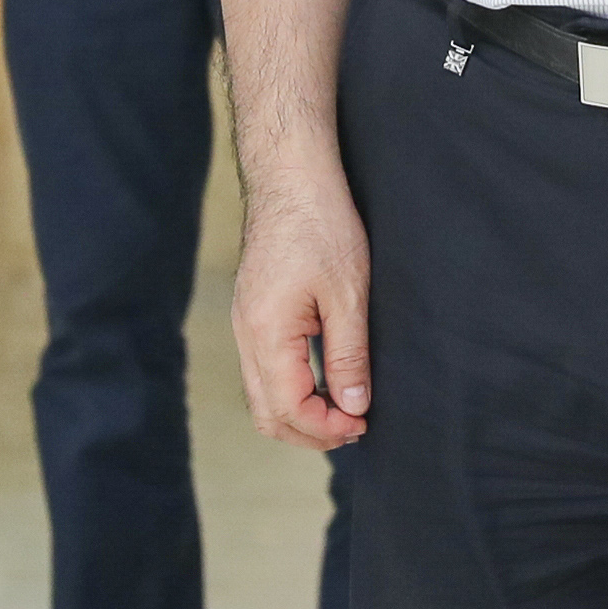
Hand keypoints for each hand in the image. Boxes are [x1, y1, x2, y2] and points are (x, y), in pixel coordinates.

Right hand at [233, 168, 372, 450]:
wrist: (291, 176)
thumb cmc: (322, 224)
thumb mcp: (348, 294)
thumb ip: (349, 357)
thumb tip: (353, 408)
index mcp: (267, 334)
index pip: (289, 409)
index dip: (327, 428)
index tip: (363, 424)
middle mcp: (246, 334)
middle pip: (267, 413)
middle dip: (309, 432)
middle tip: (354, 428)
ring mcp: (244, 323)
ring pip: (261, 394)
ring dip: (299, 413)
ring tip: (342, 410)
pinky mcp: (251, 312)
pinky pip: (262, 370)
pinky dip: (289, 389)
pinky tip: (322, 381)